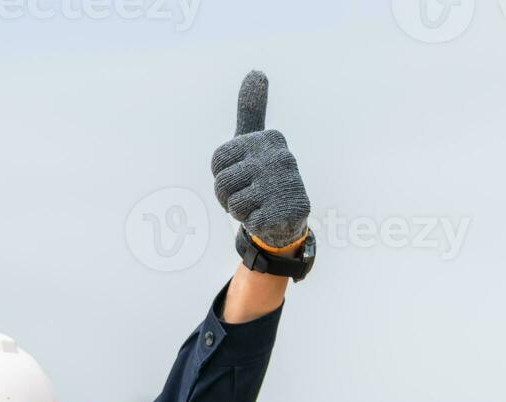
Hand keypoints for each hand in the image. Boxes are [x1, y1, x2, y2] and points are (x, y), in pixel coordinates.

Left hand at [211, 70, 310, 250]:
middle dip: (227, 196)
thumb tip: (257, 72)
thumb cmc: (264, 179)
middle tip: (249, 195)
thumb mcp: (253, 142)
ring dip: (240, 211)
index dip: (222, 175)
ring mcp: (285, 185)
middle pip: (222, 182)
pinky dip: (255, 224)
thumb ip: (251, 109)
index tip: (242, 176)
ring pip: (233, 203)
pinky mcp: (286, 211)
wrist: (287, 218)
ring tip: (259, 205)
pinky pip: (248, 221)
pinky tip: (269, 218)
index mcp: (270, 139)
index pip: (218, 160)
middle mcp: (281, 157)